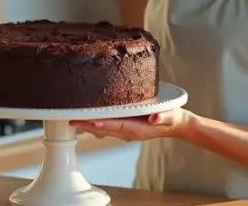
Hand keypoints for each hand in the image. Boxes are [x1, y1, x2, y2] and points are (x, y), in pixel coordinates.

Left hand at [70, 109, 188, 141]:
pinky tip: (87, 119)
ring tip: (74, 120)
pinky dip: (96, 124)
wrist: (175, 124)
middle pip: (105, 129)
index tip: (89, 122)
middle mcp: (129, 132)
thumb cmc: (172, 117)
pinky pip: (108, 127)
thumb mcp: (170, 115)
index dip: (102, 124)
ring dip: (89, 126)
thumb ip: (163, 117)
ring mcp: (126, 131)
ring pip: (104, 129)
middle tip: (72, 121)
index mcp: (137, 129)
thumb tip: (154, 118)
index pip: (116, 126)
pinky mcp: (125, 127)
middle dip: (88, 126)